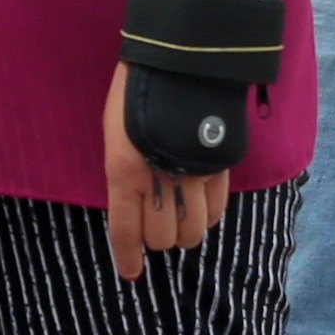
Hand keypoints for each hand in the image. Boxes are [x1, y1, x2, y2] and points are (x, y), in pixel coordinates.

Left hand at [100, 64, 231, 283]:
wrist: (182, 60)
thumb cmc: (138, 92)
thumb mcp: (115, 132)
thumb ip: (125, 172)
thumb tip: (136, 204)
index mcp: (124, 171)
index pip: (125, 231)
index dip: (128, 257)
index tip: (132, 274)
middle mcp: (159, 180)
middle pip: (162, 238)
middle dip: (158, 240)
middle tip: (156, 229)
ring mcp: (192, 175)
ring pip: (193, 231)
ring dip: (185, 233)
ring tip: (180, 220)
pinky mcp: (219, 167)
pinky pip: (217, 210)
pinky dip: (208, 217)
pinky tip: (201, 210)